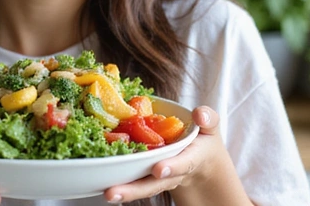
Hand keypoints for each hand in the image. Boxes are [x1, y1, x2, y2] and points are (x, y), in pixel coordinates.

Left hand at [102, 106, 222, 203]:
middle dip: (135, 190)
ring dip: (124, 191)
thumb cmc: (202, 141)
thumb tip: (199, 115)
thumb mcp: (210, 128)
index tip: (159, 169)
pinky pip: (133, 179)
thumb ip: (208, 119)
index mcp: (192, 158)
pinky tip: (99, 180)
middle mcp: (173, 172)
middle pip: (154, 184)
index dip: (173, 166)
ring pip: (141, 186)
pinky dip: (118, 179)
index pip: (183, 163)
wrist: (200, 162)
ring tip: (106, 194)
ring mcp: (158, 177)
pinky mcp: (146, 176)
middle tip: (113, 193)